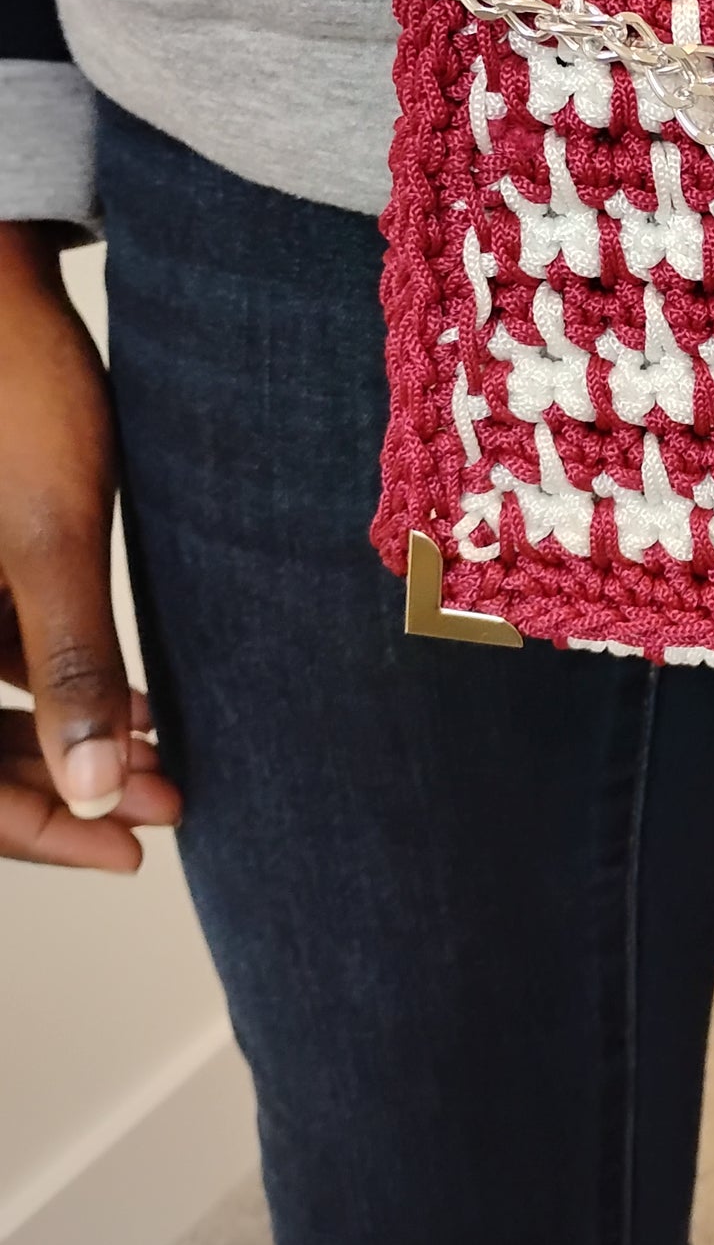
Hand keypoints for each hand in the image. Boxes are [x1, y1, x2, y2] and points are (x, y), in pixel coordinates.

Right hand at [0, 222, 180, 871]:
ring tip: (165, 760)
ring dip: (67, 740)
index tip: (130, 848)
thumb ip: (72, 667)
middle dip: (64, 790)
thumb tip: (97, 796)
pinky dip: (51, 685)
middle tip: (167, 805)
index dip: (37, 830)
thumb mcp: (51, 539)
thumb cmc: (12, 396)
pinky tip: (138, 703)